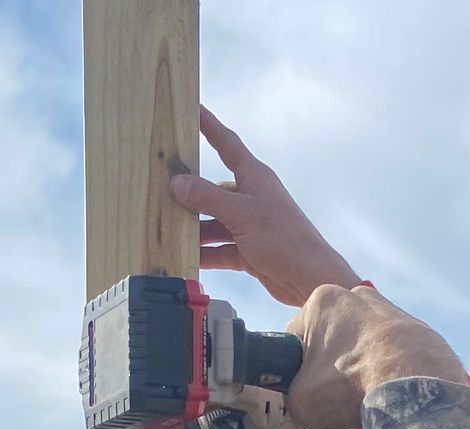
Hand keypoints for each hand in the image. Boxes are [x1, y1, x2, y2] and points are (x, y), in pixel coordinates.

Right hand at [169, 108, 359, 306]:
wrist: (309, 278)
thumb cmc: (282, 238)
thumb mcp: (241, 213)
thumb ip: (208, 197)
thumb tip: (177, 183)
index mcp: (253, 176)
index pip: (226, 143)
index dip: (209, 125)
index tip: (192, 109)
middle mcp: (251, 196)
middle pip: (213, 189)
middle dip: (189, 191)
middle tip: (160, 188)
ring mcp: (249, 225)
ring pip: (214, 222)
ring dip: (194, 228)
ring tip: (165, 228)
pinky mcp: (249, 250)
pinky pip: (220, 248)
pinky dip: (206, 253)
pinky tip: (185, 256)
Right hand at [285, 283, 465, 428]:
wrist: (414, 390)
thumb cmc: (349, 387)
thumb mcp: (299, 401)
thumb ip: (290, 397)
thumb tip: (298, 406)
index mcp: (322, 300)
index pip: (295, 335)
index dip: (294, 367)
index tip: (303, 391)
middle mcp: (358, 295)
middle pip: (333, 338)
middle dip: (331, 367)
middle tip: (335, 399)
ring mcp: (393, 310)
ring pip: (364, 346)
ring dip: (361, 370)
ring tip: (365, 400)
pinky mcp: (420, 331)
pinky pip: (395, 355)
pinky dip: (390, 374)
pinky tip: (391, 397)